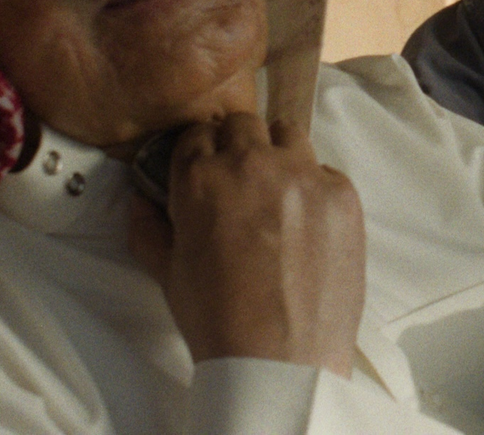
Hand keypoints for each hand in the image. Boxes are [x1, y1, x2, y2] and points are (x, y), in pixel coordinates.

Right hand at [128, 111, 365, 373]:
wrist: (280, 360)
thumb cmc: (219, 320)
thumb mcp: (168, 274)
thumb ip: (149, 228)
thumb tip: (140, 200)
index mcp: (202, 179)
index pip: (197, 134)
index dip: (199, 152)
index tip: (205, 167)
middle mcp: (254, 165)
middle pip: (243, 124)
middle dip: (237, 146)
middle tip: (240, 182)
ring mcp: (304, 175)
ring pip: (288, 134)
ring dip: (278, 153)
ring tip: (276, 193)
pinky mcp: (342, 194)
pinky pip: (325, 171)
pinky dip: (314, 188)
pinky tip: (307, 224)